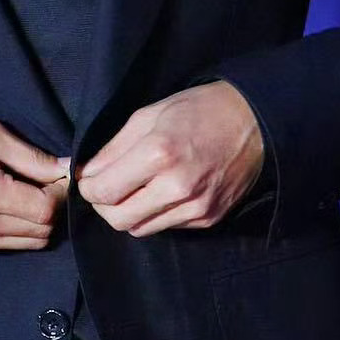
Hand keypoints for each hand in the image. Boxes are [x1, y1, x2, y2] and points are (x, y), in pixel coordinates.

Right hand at [0, 113, 70, 252]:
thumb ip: (30, 156)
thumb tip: (65, 167)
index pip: (45, 209)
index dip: (60, 192)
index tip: (60, 171)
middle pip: (42, 230)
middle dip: (53, 205)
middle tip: (47, 178)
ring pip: (30, 242)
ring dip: (39, 219)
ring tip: (30, 189)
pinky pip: (10, 244)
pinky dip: (22, 228)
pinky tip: (14, 203)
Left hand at [74, 80, 263, 237]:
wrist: (253, 121)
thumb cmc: (198, 109)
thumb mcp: (148, 114)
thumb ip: (113, 147)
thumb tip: (85, 171)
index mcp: (159, 154)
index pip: (105, 191)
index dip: (87, 188)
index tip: (86, 179)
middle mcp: (177, 187)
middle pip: (119, 219)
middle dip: (103, 205)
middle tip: (104, 187)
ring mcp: (195, 208)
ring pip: (141, 229)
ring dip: (127, 213)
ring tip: (130, 189)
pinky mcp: (208, 219)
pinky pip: (166, 227)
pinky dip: (153, 214)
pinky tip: (157, 193)